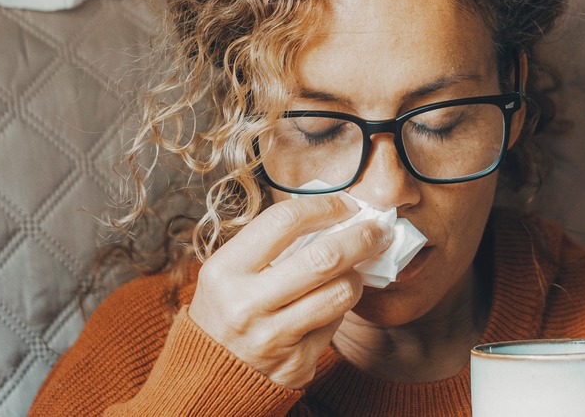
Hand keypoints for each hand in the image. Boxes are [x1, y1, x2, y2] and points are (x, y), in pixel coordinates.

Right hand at [188, 194, 391, 388]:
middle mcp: (247, 304)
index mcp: (225, 270)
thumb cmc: (225, 311)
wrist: (207, 379)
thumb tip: (333, 215)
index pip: (285, 221)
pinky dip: (339, 308)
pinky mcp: (296, 364)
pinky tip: (330, 304)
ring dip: (356, 275)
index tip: (347, 205)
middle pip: (325, 257)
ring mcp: (273, 338)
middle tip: (378, 229)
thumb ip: (271, 244)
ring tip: (354, 269)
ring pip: (341, 292)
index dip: (326, 206)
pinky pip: (336, 324)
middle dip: (363, 237)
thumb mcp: (228, 272)